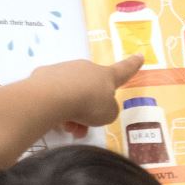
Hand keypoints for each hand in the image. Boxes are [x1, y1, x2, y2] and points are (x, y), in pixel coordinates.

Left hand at [30, 54, 144, 136]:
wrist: (52, 97)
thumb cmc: (88, 104)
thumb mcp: (109, 114)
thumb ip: (108, 109)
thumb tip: (97, 106)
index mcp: (106, 75)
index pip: (123, 70)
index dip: (132, 65)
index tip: (140, 56)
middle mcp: (86, 68)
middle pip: (91, 89)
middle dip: (89, 107)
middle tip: (85, 125)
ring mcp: (64, 69)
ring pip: (72, 93)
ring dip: (72, 111)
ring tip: (68, 128)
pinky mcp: (44, 75)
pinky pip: (55, 93)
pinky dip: (56, 106)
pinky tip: (53, 118)